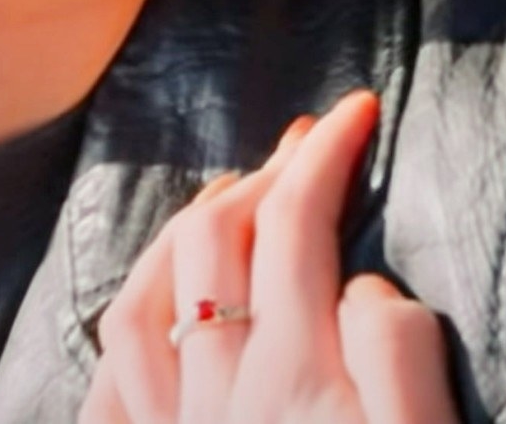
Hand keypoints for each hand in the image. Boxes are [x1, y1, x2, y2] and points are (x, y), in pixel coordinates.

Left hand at [79, 89, 456, 423]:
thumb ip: (399, 358)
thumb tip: (364, 282)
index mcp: (293, 377)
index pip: (293, 226)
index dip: (326, 155)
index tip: (357, 110)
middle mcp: (216, 397)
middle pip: (212, 245)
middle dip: (261, 176)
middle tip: (307, 143)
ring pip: (141, 305)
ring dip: (180, 236)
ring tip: (226, 198)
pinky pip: (106, 393)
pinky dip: (126, 332)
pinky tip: (149, 308)